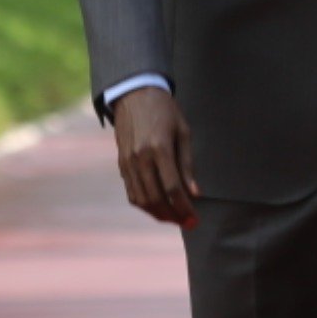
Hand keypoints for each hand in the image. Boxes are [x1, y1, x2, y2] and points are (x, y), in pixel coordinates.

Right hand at [111, 86, 199, 226]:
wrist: (134, 94)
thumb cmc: (165, 111)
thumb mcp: (183, 132)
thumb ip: (187, 165)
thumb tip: (195, 193)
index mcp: (159, 148)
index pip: (172, 188)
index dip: (184, 208)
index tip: (195, 220)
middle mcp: (140, 158)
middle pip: (155, 199)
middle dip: (173, 216)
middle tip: (187, 223)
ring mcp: (128, 162)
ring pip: (141, 199)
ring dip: (158, 214)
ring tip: (174, 218)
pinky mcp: (121, 164)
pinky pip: (131, 192)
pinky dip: (145, 205)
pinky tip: (158, 207)